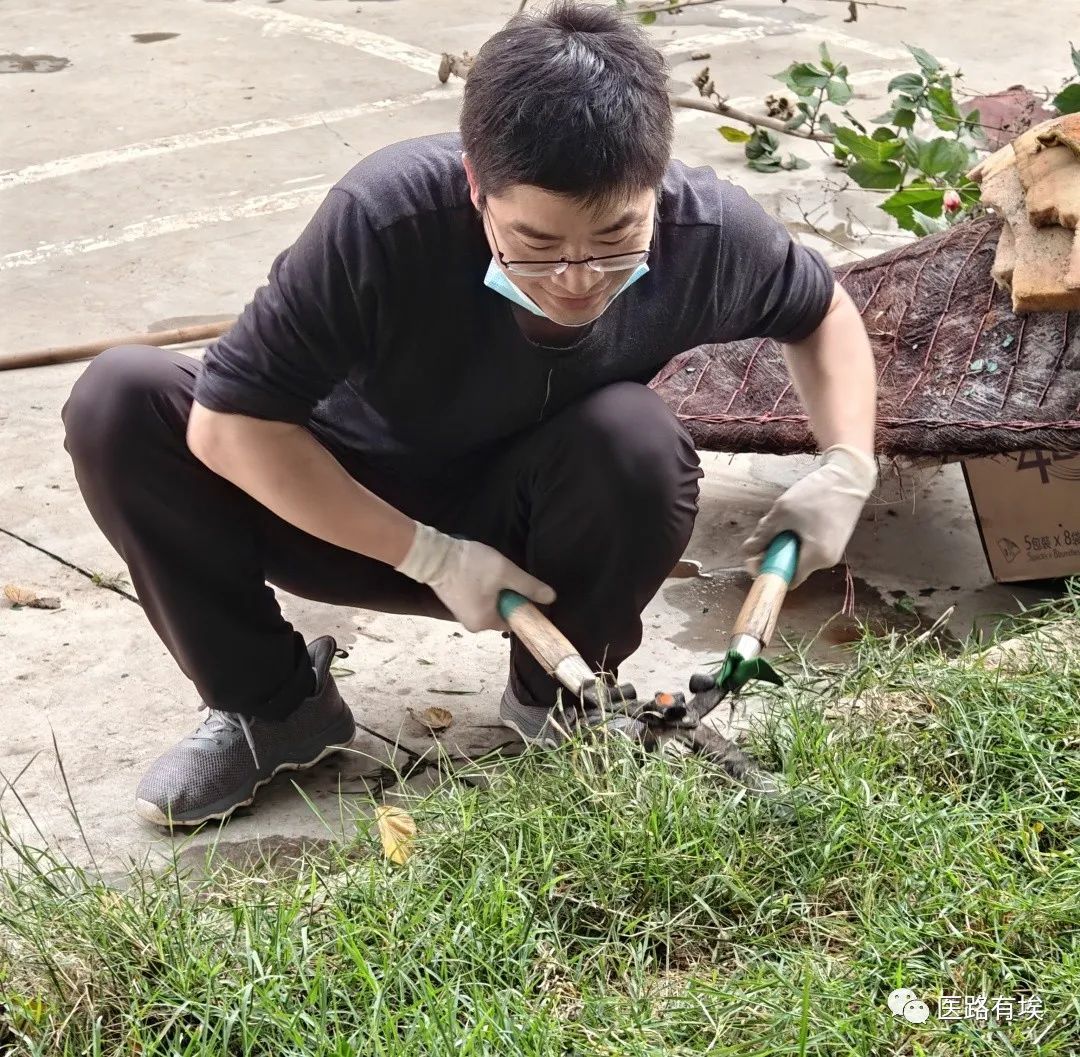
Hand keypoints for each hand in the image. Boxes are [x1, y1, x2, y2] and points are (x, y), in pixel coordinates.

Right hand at [395, 523, 555, 631]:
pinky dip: (482, 589)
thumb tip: (551, 598)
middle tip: (503, 576)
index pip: (514, 620)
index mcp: (485, 624)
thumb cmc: (471, 566)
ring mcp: (461, 615)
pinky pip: (477, 600)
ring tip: (489, 573)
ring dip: (494, 591)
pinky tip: (478, 574)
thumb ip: (529, 587)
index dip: (522, 605)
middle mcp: (472, 625)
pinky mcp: (455, 603)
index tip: (522, 588)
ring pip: (489, 605)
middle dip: (506, 596)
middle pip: (502, 613)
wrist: (434, 555)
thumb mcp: (506, 573)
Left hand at [741, 445, 875, 587]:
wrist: (849, 477)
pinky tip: (794, 517)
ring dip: (784, 540)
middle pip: (791, 565)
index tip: (755, 556)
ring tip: (781, 517)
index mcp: (816, 558)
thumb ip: (762, 535)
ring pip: (798, 553)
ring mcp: (832, 551)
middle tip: (766, 528)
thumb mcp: (782, 512)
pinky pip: (808, 545)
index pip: (787, 578)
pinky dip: (796, 535)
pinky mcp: (833, 541)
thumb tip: (747, 552)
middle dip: (774, 550)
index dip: (768, 570)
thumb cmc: (816, 494)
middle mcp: (827, 560)